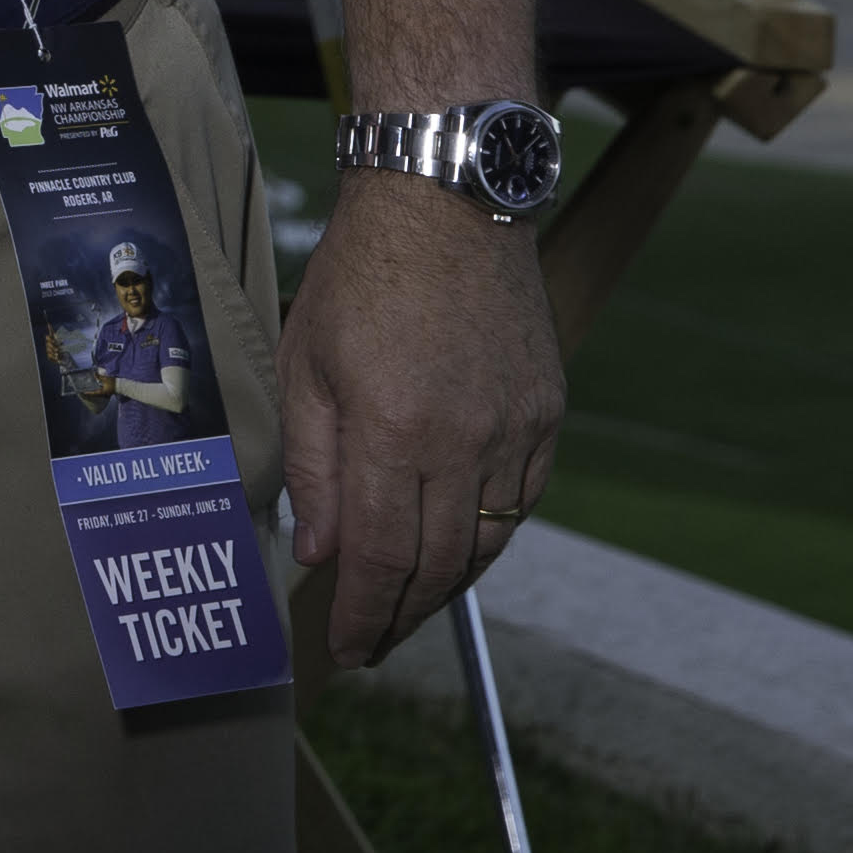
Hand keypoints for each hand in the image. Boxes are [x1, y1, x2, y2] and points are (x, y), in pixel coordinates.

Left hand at [276, 174, 561, 670]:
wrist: (444, 204)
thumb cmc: (359, 278)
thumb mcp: (305, 367)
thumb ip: (314, 468)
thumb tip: (319, 555)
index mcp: (391, 432)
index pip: (380, 558)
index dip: (362, 616)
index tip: (345, 649)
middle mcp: (461, 440)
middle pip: (438, 565)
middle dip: (402, 615)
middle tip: (373, 642)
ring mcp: (515, 429)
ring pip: (488, 541)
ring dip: (448, 585)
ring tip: (409, 606)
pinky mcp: (547, 413)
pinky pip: (521, 499)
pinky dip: (489, 533)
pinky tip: (459, 545)